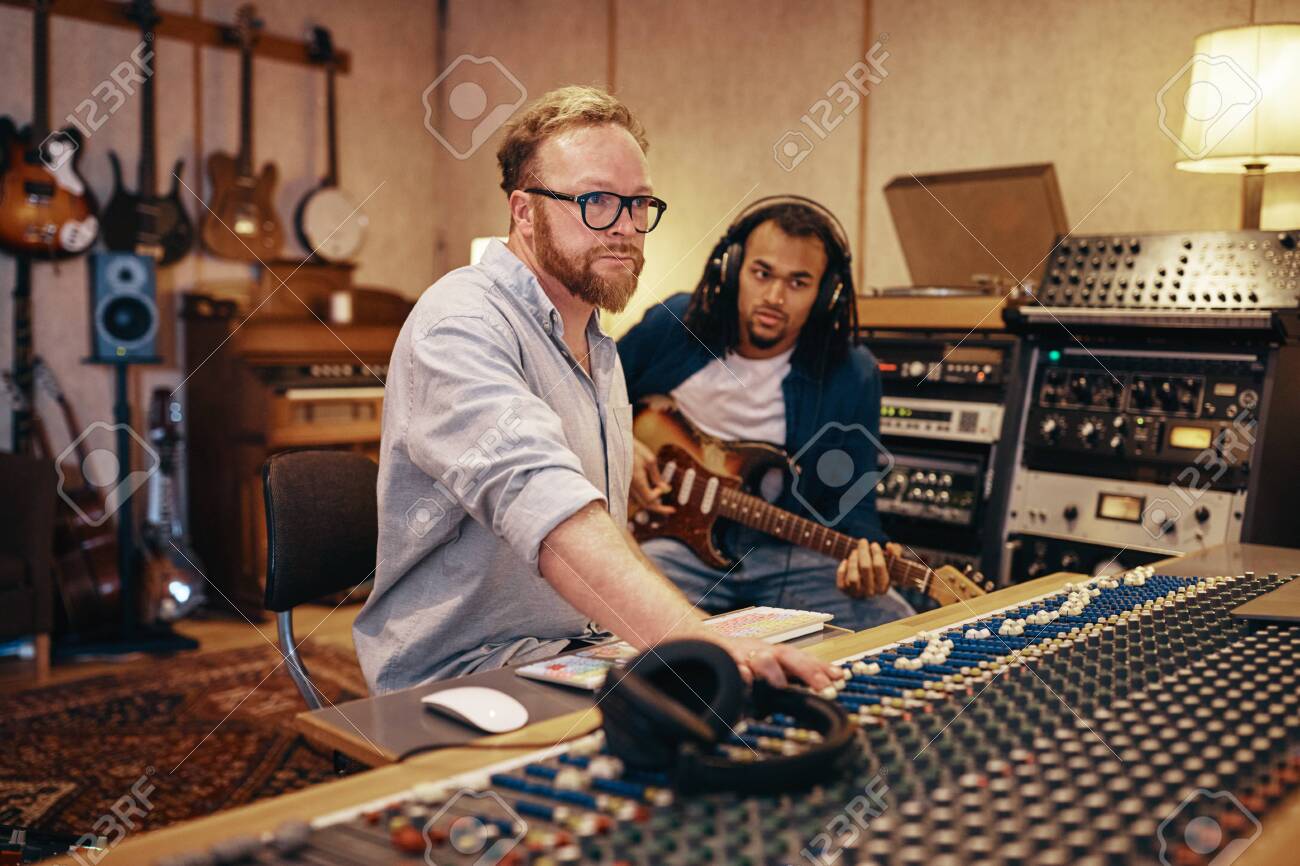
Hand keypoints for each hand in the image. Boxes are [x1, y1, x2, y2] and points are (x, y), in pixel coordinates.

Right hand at [630, 439, 673, 514]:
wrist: (616, 443)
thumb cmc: (634, 449)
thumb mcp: (650, 460)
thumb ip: (657, 476)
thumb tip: (666, 489)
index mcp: (637, 480)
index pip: (649, 498)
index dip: (658, 495)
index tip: (663, 486)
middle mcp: (629, 487)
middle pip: (645, 504)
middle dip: (659, 508)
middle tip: (672, 510)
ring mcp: (625, 487)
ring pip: (639, 503)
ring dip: (651, 504)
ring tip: (662, 504)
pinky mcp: (623, 485)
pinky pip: (634, 498)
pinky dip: (643, 499)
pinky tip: (650, 494)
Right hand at [717, 635, 842, 691]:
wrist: (704, 640)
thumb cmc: (741, 659)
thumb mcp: (766, 667)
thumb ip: (786, 679)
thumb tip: (816, 690)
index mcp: (776, 654)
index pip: (804, 659)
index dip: (822, 668)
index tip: (841, 677)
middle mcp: (764, 651)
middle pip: (789, 656)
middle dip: (809, 670)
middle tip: (824, 687)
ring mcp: (745, 654)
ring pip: (762, 658)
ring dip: (773, 671)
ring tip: (782, 686)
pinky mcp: (725, 659)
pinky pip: (734, 666)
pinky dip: (741, 673)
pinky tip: (746, 682)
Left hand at [836, 540, 900, 598]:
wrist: (869, 581)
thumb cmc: (881, 567)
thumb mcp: (891, 560)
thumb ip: (895, 552)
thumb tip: (889, 546)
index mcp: (884, 586)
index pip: (879, 566)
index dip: (876, 553)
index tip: (874, 544)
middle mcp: (871, 592)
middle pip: (865, 567)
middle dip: (863, 551)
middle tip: (863, 541)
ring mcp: (858, 593)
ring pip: (853, 577)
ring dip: (853, 560)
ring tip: (854, 551)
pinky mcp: (846, 592)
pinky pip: (841, 582)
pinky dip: (841, 570)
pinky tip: (845, 561)